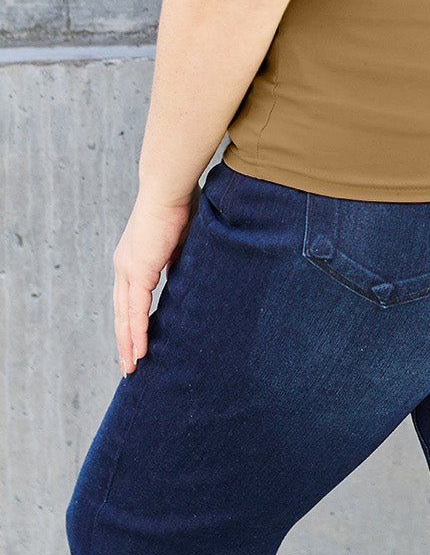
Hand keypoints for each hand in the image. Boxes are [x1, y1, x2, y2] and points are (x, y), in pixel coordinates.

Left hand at [112, 187, 199, 374]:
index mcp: (133, 257)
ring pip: (124, 316)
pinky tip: (141, 351)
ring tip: (132, 368)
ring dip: (128, 344)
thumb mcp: (180, 241)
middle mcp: (124, 266)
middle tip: (128, 366)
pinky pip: (135, 309)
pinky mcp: (138, 271)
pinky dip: (137, 332)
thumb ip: (178, 261)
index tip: (135, 342)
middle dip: (124, 341)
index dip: (131, 321)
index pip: (128, 298)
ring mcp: (128, 269)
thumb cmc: (179, 203)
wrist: (169, 186)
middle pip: (120, 312)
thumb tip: (185, 279)